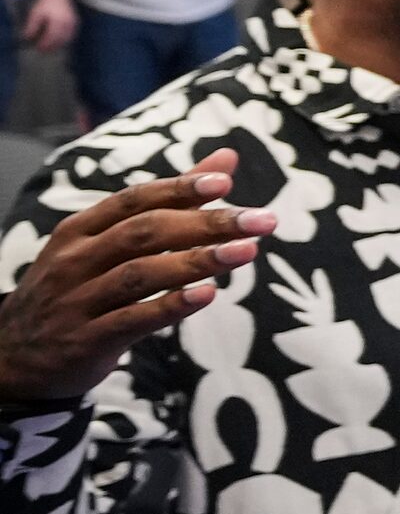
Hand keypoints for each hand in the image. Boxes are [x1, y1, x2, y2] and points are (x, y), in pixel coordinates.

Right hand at [0, 149, 275, 405]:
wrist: (15, 355)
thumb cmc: (78, 287)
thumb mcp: (107, 242)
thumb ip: (170, 201)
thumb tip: (226, 158)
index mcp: (81, 230)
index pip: (133, 200)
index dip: (179, 189)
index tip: (226, 181)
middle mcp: (76, 260)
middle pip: (144, 233)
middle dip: (206, 223)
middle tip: (261, 220)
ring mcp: (78, 300)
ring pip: (141, 274)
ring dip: (198, 261)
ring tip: (246, 251)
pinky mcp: (86, 340)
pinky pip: (132, 320)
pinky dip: (170, 306)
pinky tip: (208, 295)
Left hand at [21, 0, 74, 50]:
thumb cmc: (45, 4)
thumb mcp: (35, 14)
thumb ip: (32, 26)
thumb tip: (27, 38)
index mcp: (57, 20)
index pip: (51, 37)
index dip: (45, 44)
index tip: (38, 48)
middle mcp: (68, 23)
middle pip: (60, 40)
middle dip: (51, 47)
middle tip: (43, 50)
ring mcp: (74, 24)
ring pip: (67, 39)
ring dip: (58, 45)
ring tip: (50, 48)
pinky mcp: (76, 23)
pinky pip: (71, 35)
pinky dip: (64, 41)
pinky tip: (58, 42)